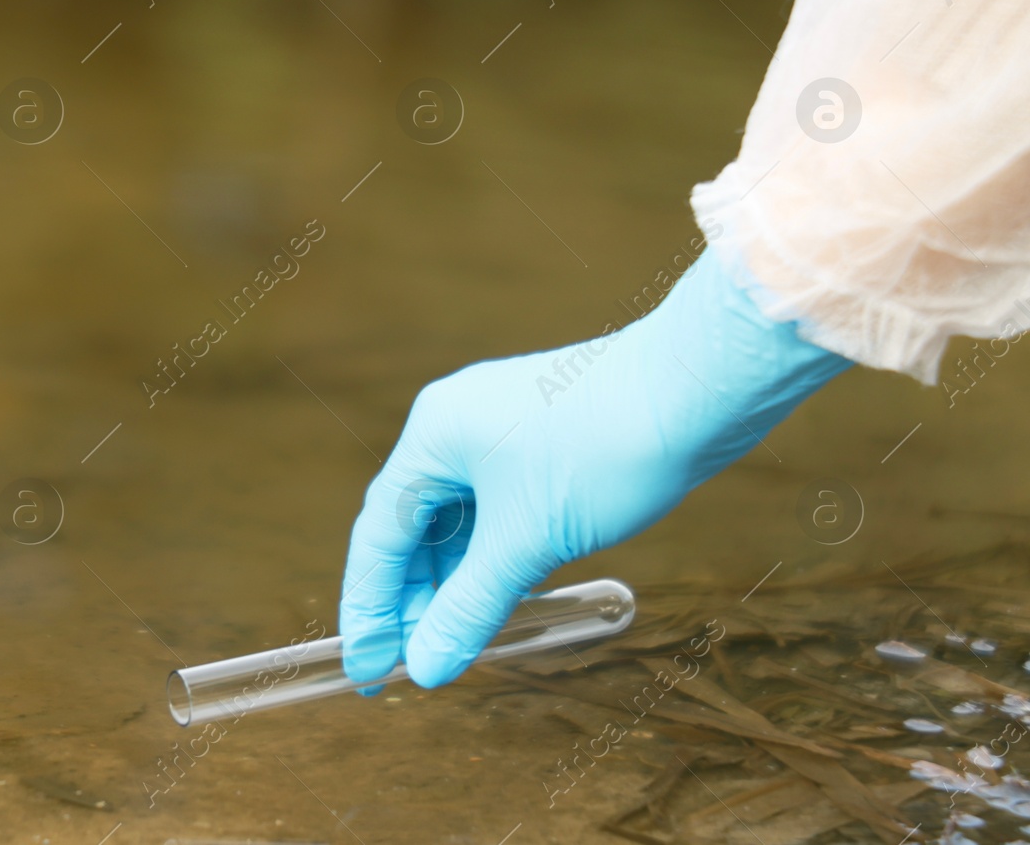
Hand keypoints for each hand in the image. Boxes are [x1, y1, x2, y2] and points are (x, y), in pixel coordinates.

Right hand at [339, 250, 849, 687]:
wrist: (696, 388)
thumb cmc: (604, 448)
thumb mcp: (528, 541)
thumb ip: (469, 607)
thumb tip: (425, 667)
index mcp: (433, 435)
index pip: (379, 536)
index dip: (368, 608)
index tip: (361, 668)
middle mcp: (455, 426)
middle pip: (412, 529)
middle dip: (410, 600)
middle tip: (410, 665)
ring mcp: (500, 431)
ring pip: (457, 523)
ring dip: (451, 583)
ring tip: (452, 642)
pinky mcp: (541, 442)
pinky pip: (496, 512)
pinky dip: (489, 559)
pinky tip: (497, 600)